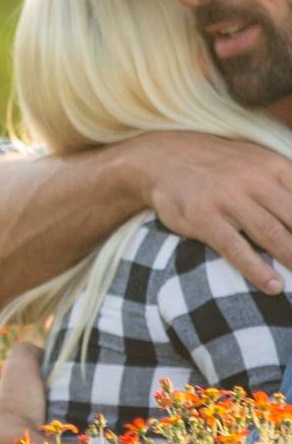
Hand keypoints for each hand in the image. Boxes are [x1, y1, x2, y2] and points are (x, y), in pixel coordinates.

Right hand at [130, 131, 291, 296]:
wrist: (165, 157)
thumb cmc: (220, 166)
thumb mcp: (258, 162)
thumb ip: (286, 182)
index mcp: (275, 166)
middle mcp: (256, 180)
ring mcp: (229, 199)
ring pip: (273, 234)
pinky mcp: (205, 218)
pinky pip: (235, 247)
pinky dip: (256, 269)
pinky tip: (273, 286)